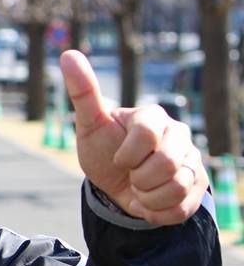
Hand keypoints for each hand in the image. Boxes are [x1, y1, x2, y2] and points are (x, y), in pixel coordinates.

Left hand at [61, 50, 207, 224]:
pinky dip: (157, 211)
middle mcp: (180, 136)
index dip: (128, 155)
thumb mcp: (89, 125)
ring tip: (139, 187)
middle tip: (130, 174)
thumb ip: (83, 92)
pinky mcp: (197, 186)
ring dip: (147, 196)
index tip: (118, 158)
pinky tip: (149, 201)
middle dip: (138, 177)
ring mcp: (192, 161)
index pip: (148, 135)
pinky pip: (181, 208)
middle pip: (166, 164)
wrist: (115, 185)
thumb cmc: (103, 150)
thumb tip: (68, 54)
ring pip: (176, 187)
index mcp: (154, 118)